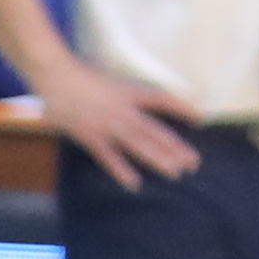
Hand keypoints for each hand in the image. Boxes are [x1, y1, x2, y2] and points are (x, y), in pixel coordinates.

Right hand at [31, 52, 202, 189]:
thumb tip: (140, 101)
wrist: (58, 76)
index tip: (201, 118)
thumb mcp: (113, 78)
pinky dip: (122, 171)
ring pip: (139, 145)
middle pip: (156, 131)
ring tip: (176, 172)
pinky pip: (109, 157)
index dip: (183, 108)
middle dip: (176, 147)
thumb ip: (127, 91)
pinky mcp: (91, 137)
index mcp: (132, 91)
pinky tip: (135, 184)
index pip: (164, 99)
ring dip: (158, 159)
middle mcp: (125, 109)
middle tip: (194, 162)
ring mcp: (108, 125)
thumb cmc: (84, 73)